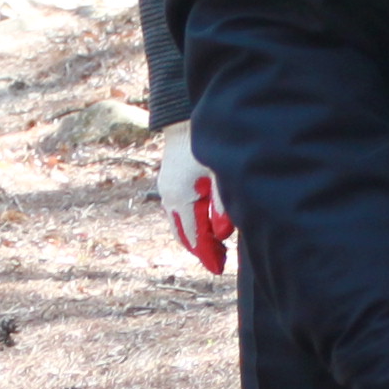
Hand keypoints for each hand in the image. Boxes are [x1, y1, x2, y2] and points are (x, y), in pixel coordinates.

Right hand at [155, 124, 229, 273]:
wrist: (184, 120)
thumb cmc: (204, 146)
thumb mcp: (219, 176)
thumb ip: (222, 206)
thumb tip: (221, 234)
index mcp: (181, 199)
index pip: (194, 238)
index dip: (207, 255)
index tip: (218, 269)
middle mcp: (170, 199)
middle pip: (184, 235)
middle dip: (201, 250)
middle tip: (219, 260)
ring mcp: (167, 191)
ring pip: (179, 225)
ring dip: (196, 237)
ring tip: (215, 245)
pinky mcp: (170, 184)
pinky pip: (178, 213)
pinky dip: (190, 223)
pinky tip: (205, 223)